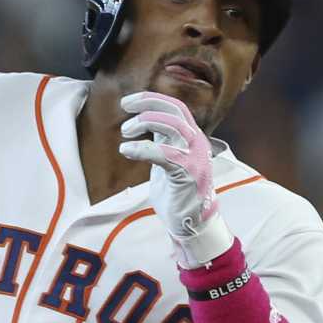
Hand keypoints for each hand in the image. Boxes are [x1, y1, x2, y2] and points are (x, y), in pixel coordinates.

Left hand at [119, 91, 231, 266]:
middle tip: (125, 108)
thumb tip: (145, 120)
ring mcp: (195, 156)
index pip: (175, 107)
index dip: (152, 99)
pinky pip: (163, 153)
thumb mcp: (167, 159)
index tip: (129, 102)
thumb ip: (162, 140)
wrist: (191, 222)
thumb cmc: (177, 193)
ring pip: (172, 125)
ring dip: (145, 122)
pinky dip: (142, 148)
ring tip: (125, 132)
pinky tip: (127, 150)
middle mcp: (197, 142)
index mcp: (192, 137)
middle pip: (174, 110)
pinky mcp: (188, 172)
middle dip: (147, 103)